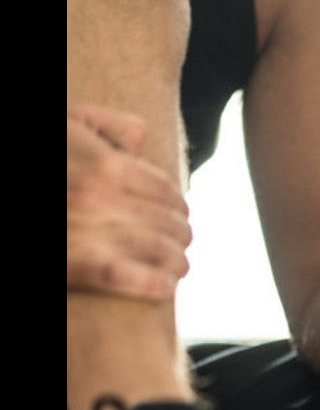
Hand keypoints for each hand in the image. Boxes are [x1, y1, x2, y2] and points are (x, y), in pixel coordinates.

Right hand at [67, 104, 191, 299]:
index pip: (162, 189)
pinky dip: (153, 283)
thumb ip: (101, 124)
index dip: (176, 203)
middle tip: (183, 241)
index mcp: (100, 162)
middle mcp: (96, 195)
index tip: (180, 213)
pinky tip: (166, 285)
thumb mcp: (61, 124)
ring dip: (175, 260)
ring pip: (155, 250)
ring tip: (179, 265)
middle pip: (165, 221)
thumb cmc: (46, 159)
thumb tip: (140, 136)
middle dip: (179, 233)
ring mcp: (83, 231)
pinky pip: (123, 277)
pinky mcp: (71, 264)